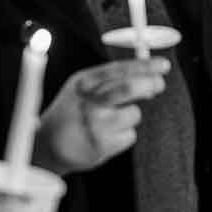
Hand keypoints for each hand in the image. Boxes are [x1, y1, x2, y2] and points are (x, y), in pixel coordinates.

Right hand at [35, 59, 168, 174]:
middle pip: (128, 88)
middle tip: (159, 84)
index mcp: (83, 83)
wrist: (48, 144)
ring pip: (134, 114)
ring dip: (130, 116)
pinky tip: (106, 136)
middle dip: (150, 83)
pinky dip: (124, 135)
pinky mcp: (102, 145)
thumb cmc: (72, 111)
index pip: (118, 70)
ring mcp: (95, 125)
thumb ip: (110, 79)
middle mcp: (88, 102)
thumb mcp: (82, 87)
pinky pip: (130, 135)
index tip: (163, 65)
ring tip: (110, 121)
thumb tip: (148, 74)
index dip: (144, 66)